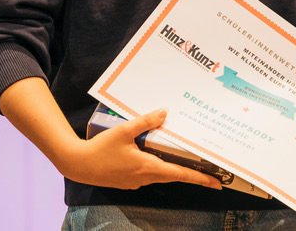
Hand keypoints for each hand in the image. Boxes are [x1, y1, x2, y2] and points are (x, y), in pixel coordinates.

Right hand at [55, 108, 224, 190]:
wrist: (78, 164)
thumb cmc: (100, 149)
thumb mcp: (124, 131)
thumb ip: (146, 121)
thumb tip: (164, 112)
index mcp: (148, 167)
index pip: (180, 174)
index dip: (200, 178)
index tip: (217, 183)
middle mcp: (144, 177)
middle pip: (174, 176)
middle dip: (193, 175)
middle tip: (211, 174)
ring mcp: (136, 181)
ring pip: (161, 175)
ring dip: (175, 170)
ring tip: (189, 163)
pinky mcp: (128, 180)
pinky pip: (149, 174)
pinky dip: (159, 167)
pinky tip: (159, 158)